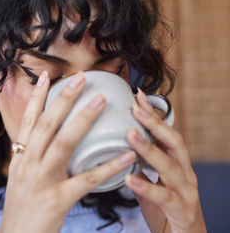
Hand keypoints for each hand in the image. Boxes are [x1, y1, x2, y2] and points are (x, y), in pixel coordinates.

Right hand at [0, 71, 136, 232]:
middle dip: (62, 99)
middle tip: (80, 78)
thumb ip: (32, 157)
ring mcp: (41, 181)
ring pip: (63, 144)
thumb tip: (47, 139)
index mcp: (20, 158)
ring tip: (101, 101)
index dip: (36, 97)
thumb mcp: (20, 177)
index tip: (45, 76)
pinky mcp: (57, 200)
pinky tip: (126, 155)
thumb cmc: (22, 209)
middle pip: (46, 124)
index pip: (27, 121)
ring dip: (83, 120)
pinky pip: (87, 180)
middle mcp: (28, 164)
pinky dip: (108, 166)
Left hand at [125, 89, 206, 232]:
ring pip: (171, 166)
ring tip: (131, 134)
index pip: (166, 134)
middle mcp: (185, 174)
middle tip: (134, 107)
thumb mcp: (154, 182)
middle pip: (174, 142)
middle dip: (155, 123)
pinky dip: (146, 187)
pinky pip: (163, 197)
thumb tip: (121, 149)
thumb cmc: (168, 209)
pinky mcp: (182, 211)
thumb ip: (142, 167)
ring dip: (150, 149)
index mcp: (177, 164)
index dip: (153, 115)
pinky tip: (129, 178)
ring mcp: (186, 192)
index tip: (136, 96)